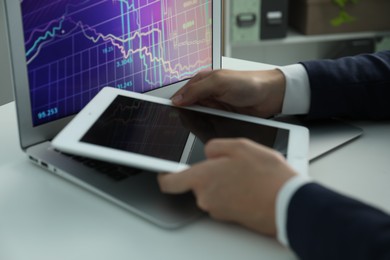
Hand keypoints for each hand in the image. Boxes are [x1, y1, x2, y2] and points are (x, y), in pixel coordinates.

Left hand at [158, 138, 296, 236]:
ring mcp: (218, 210)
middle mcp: (206, 197)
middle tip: (232, 164)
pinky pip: (225, 200)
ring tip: (247, 174)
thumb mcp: (241, 146)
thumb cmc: (267, 176)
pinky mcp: (231, 218)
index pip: (169, 182)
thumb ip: (216, 146)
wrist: (289, 204)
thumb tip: (208, 152)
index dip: (165, 175)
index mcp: (202, 178)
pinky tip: (251, 185)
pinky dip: (234, 192)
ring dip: (224, 182)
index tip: (165, 170)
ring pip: (213, 191)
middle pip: (197, 183)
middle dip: (210, 173)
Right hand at [171, 69, 285, 117]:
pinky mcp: (221, 116)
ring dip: (195, 121)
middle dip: (183, 114)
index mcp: (202, 80)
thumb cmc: (248, 82)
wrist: (271, 95)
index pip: (181, 93)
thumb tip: (177, 99)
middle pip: (187, 106)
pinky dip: (205, 127)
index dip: (174, 103)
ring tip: (192, 127)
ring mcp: (213, 105)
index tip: (168, 113)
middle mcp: (206, 93)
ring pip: (197, 117)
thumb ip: (197, 90)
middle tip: (179, 124)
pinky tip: (203, 130)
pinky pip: (208, 123)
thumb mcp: (219, 82)